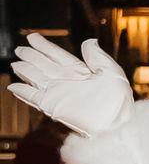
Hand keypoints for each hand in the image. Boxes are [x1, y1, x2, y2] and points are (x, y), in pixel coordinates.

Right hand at [8, 32, 134, 135]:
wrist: (115, 126)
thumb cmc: (119, 103)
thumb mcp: (112, 73)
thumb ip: (97, 57)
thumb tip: (89, 41)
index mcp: (81, 73)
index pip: (58, 56)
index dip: (45, 47)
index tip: (33, 37)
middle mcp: (67, 82)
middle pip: (44, 65)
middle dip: (32, 57)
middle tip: (20, 49)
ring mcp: (58, 94)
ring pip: (36, 78)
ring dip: (25, 70)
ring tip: (16, 63)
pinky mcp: (52, 106)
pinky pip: (33, 97)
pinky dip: (23, 91)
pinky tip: (14, 85)